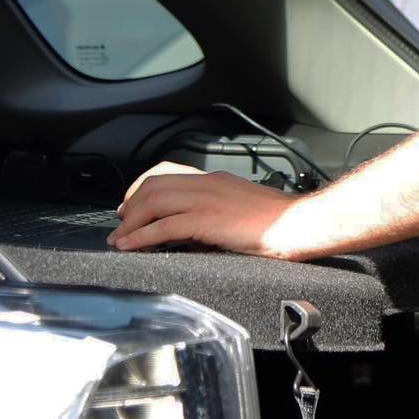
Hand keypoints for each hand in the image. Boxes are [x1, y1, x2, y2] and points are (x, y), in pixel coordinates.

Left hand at [111, 163, 306, 257]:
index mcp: (215, 180)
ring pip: (153, 201)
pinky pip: (164, 226)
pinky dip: (141, 236)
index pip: (168, 172)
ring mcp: (206, 199)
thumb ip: (214, 216)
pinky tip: (131, 246)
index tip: (131, 205)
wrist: (298, 225)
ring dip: (130, 222)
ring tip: (119, 240)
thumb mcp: (240, 210)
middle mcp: (207, 184)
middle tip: (119, 225)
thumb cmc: (278, 223)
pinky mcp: (207, 220)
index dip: (142, 187)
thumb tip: (192, 237)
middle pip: (154, 185)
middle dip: (130, 205)